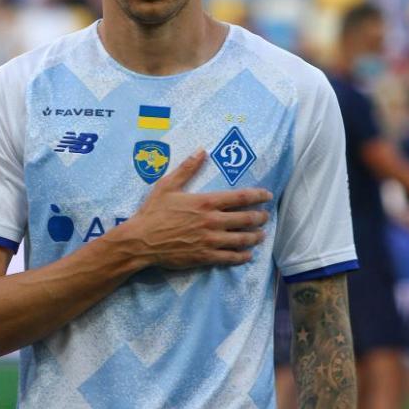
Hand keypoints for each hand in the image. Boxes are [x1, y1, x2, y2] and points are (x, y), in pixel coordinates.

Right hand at [115, 150, 271, 269]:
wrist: (141, 241)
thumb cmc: (153, 212)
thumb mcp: (167, 186)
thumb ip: (187, 169)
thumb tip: (201, 151)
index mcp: (206, 202)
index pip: (240, 198)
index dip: (257, 196)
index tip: (267, 196)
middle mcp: (212, 221)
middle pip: (245, 219)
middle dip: (260, 217)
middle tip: (266, 216)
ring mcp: (210, 240)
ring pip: (241, 239)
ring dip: (255, 237)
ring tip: (261, 235)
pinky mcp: (205, 256)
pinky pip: (229, 257)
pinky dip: (241, 256)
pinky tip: (247, 255)